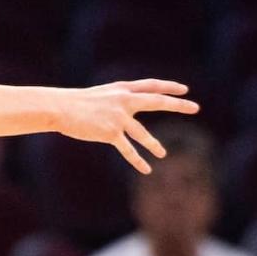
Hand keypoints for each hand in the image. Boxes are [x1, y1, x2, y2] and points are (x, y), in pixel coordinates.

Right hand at [53, 80, 198, 173]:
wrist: (60, 108)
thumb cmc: (74, 103)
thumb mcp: (98, 96)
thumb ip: (114, 101)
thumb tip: (124, 110)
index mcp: (121, 89)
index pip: (151, 86)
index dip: (169, 87)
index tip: (184, 90)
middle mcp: (124, 101)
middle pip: (157, 101)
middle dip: (178, 105)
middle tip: (196, 108)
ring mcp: (118, 117)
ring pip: (142, 133)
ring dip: (154, 145)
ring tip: (163, 154)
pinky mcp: (110, 132)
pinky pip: (128, 149)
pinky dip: (137, 160)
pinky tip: (146, 169)